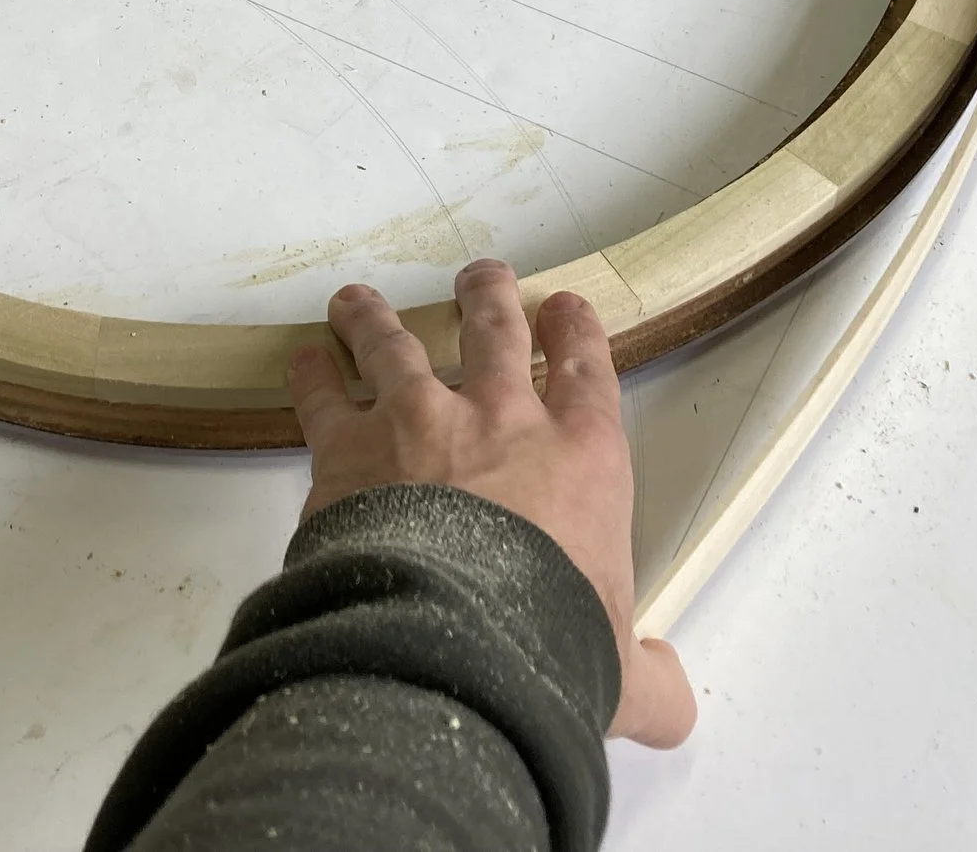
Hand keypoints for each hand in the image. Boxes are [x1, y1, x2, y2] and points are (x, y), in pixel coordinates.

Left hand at [286, 260, 697, 749]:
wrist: (450, 642)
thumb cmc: (545, 647)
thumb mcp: (618, 674)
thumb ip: (649, 680)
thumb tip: (672, 702)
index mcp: (583, 459)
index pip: (589, 374)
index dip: (579, 335)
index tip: (567, 309)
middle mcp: (503, 420)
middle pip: (496, 331)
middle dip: (490, 296)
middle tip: (483, 275)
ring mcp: (421, 421)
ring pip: (399, 344)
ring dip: (378, 318)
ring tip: (361, 301)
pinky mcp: (349, 445)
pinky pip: (325, 394)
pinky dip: (313, 373)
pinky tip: (304, 360)